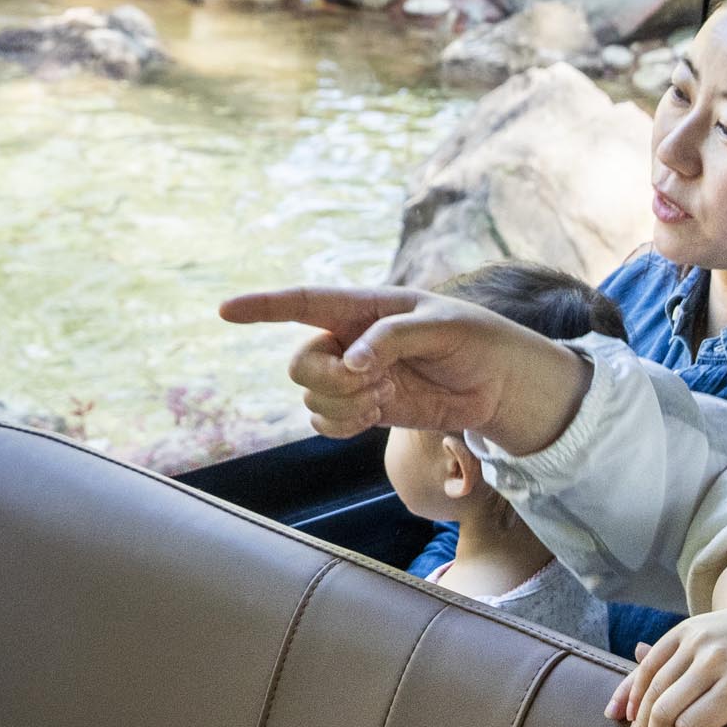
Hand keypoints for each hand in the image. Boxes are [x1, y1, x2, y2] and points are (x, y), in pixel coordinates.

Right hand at [218, 286, 590, 450]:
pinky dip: (341, 425)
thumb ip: (393, 337)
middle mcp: (350, 340)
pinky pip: (325, 422)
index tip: (225, 310)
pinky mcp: (365, 408)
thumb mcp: (444, 326)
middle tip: (372, 383)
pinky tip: (375, 416)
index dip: (262, 306)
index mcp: (365, 307)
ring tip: (386, 396)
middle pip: (300, 362)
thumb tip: (351, 363)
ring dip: (343, 405)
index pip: (303, 302)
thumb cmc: (477, 339)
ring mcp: (355, 376)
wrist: (501, 385)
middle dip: (327, 380)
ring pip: (310, 396)